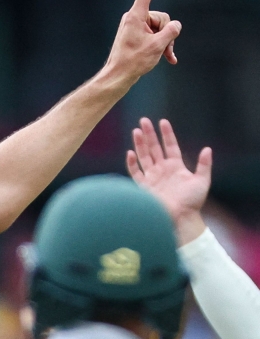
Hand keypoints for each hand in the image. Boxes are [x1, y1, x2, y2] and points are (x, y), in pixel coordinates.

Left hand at [103, 0, 181, 86]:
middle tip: (164, 49)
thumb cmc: (134, 61)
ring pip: (160, 28)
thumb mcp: (158, 45)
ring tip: (163, 55)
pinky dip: (162, 46)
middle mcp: (135, 18)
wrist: (118, 77)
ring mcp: (136, 27)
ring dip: (165, 42)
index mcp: (136, 16)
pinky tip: (169, 59)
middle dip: (167, 33)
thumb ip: (171, 31)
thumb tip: (175, 25)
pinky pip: (154, 35)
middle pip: (161, 17)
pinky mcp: (137, 35)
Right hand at [126, 118, 210, 244]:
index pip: (170, 146)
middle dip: (149, 134)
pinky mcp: (143, 187)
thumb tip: (207, 149)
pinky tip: (130, 153)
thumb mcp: (202, 181)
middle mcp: (162, 170)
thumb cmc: (192, 202)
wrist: (180, 218)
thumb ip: (204, 165)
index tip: (163, 121)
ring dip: (140, 144)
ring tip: (137, 131)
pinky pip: (135, 172)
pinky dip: (132, 163)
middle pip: (154, 148)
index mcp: (176, 166)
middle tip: (143, 120)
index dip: (167, 134)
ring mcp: (152, 177)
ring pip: (143, 156)